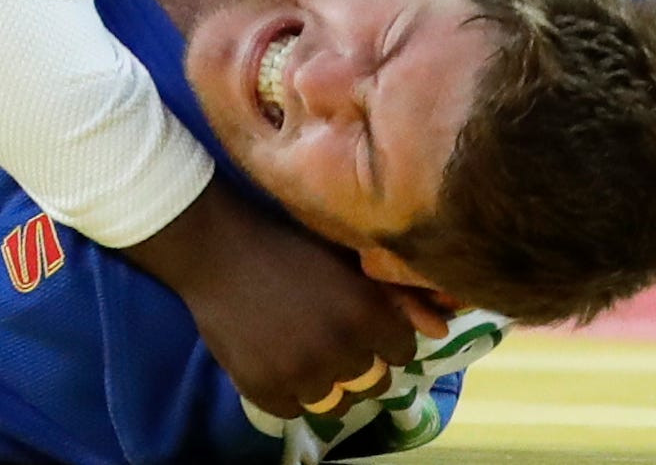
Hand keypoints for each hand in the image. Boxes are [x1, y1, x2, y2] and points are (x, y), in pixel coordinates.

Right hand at [124, 176, 416, 417]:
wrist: (214, 247)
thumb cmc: (285, 245)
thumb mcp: (343, 261)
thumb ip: (395, 296)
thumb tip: (441, 330)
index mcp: (365, 314)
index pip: (402, 352)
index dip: (382, 337)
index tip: (359, 323)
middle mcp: (339, 350)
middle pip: (373, 382)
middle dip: (357, 362)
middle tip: (326, 335)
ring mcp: (300, 374)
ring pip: (336, 403)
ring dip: (325, 381)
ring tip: (300, 350)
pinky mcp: (264, 389)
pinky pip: (295, 410)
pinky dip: (288, 391)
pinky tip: (275, 358)